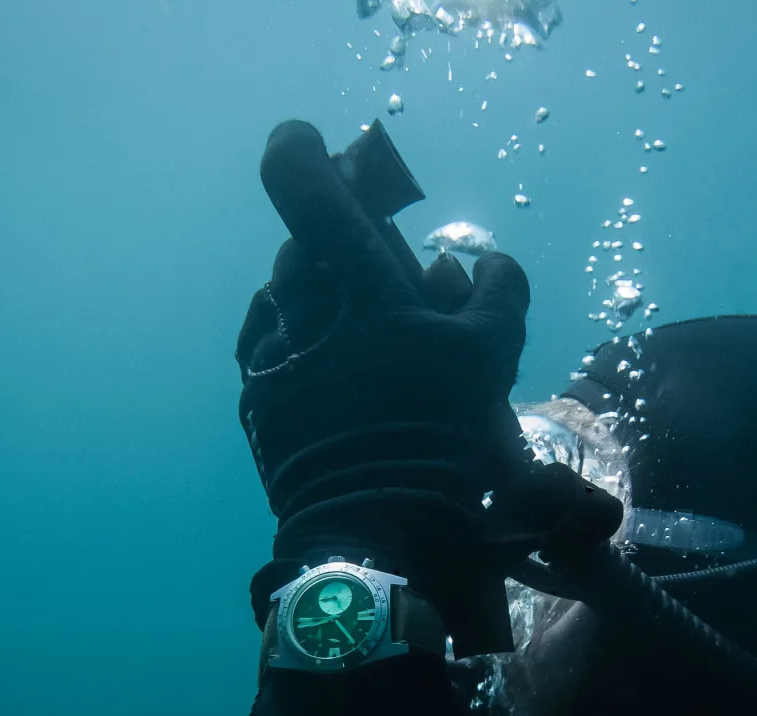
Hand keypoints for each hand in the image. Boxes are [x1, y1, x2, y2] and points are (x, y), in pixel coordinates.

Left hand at [236, 121, 532, 652]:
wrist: (375, 534)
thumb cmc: (439, 443)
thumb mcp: (491, 363)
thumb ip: (498, 295)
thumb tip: (489, 261)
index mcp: (359, 292)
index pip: (309, 192)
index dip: (301, 152)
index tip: (307, 141)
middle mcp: (302, 316)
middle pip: (297, 249)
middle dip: (327, 242)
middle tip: (360, 258)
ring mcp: (273, 363)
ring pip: (280, 300)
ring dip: (310, 294)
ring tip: (346, 320)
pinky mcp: (259, 407)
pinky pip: (268, 351)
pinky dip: (292, 341)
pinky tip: (317, 360)